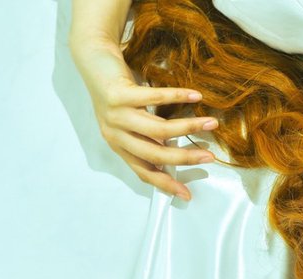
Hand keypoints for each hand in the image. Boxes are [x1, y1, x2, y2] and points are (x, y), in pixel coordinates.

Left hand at [71, 37, 218, 199]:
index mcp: (118, 144)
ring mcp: (116, 114)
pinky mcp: (119, 94)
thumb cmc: (117, 92)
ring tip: (211, 124)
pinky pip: (154, 98)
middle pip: (154, 154)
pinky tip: (196, 96)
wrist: (91, 60)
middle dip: (185, 158)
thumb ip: (147, 139)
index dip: (165, 184)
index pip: (143, 171)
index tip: (187, 194)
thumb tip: (176, 153)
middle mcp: (115, 133)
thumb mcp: (129, 122)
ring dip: (188, 127)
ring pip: (158, 129)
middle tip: (209, 158)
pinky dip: (178, 97)